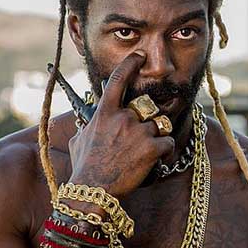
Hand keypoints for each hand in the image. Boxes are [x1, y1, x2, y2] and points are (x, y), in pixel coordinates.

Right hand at [67, 50, 174, 200]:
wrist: (92, 192)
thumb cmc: (84, 169)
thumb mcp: (80, 140)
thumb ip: (89, 126)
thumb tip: (89, 123)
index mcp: (104, 113)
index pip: (118, 80)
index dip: (131, 64)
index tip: (140, 55)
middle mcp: (123, 118)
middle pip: (146, 110)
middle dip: (145, 123)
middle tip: (135, 143)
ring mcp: (139, 132)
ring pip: (159, 127)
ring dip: (155, 139)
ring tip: (141, 155)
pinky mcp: (152, 148)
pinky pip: (168, 143)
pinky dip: (164, 152)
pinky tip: (152, 162)